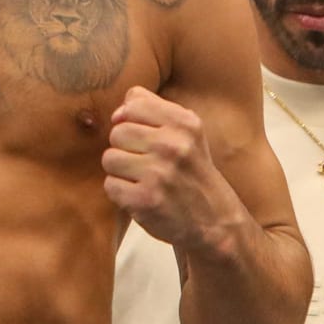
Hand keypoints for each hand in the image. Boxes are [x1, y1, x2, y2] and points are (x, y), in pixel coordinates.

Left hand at [103, 86, 233, 247]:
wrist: (213, 220)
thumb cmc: (191, 171)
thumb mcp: (186, 132)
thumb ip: (152, 108)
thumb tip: (117, 114)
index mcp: (184, 124)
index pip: (133, 104)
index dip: (131, 120)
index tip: (143, 137)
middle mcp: (172, 146)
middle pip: (117, 133)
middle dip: (125, 149)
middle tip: (145, 163)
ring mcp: (159, 174)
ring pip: (110, 159)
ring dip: (121, 171)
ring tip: (142, 179)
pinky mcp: (145, 200)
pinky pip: (110, 185)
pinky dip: (121, 193)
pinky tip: (140, 195)